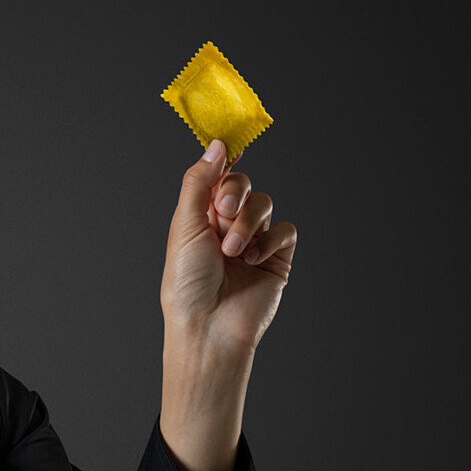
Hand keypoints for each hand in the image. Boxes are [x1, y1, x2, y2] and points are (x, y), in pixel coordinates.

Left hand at [160, 139, 296, 353]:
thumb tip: (216, 145)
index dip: (223, 163)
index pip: (216, 178)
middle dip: (233, 194)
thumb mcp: (184, 224)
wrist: (209, 325)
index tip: (230, 149)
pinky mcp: (276, 259)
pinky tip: (253, 260)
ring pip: (264, 204)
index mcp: (199, 216)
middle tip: (222, 212)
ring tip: (233, 251)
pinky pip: (285, 230)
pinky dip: (270, 240)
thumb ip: (199, 182)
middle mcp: (225, 226)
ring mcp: (252, 241)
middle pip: (241, 184)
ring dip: (247, 223)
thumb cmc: (187, 282)